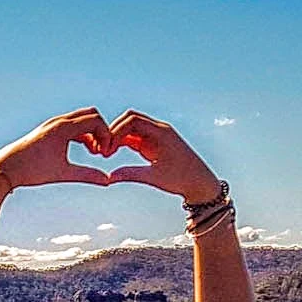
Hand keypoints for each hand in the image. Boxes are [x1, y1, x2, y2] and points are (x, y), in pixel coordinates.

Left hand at [0, 108, 113, 188]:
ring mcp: (52, 124)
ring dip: (91, 132)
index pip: (96, 120)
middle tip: (102, 151)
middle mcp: (58, 121)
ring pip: (81, 119)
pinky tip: (84, 150)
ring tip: (94, 153)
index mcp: (63, 128)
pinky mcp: (49, 130)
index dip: (106, 135)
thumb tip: (107, 181)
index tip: (105, 153)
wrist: (6, 168)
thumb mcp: (62, 173)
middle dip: (101, 130)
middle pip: (91, 115)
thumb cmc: (32, 171)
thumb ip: (87, 175)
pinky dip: (82, 134)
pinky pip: (72, 125)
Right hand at [103, 110, 220, 201]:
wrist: (199, 182)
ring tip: (105, 153)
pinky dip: (121, 142)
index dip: (116, 131)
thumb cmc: (181, 178)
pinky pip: (133, 137)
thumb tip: (109, 178)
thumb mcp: (154, 177)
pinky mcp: (153, 143)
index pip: (133, 120)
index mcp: (161, 132)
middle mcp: (158, 129)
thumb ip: (130, 174)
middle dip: (113, 131)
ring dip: (116, 137)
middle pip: (130, 119)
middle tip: (103, 149)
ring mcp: (155, 135)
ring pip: (130, 128)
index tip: (107, 149)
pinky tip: (112, 153)